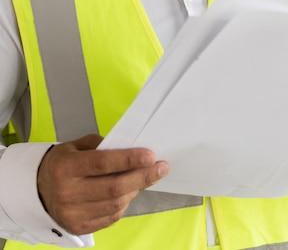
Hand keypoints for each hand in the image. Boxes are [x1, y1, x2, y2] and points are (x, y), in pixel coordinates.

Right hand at [37, 134, 168, 234]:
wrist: (40, 189)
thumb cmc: (64, 162)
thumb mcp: (78, 146)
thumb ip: (103, 145)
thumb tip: (133, 149)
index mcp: (65, 167)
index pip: (102, 163)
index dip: (128, 160)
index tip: (150, 155)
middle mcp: (67, 192)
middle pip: (113, 187)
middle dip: (142, 177)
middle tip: (161, 167)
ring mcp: (72, 213)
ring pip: (115, 203)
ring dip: (137, 189)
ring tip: (149, 177)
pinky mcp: (79, 227)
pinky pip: (111, 216)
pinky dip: (126, 203)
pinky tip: (132, 191)